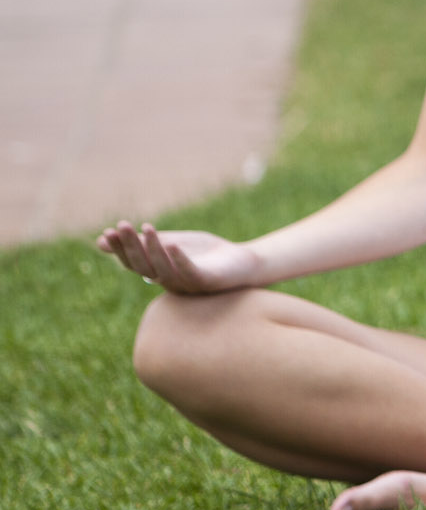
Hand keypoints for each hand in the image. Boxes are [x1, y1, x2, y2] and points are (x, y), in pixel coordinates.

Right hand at [95, 223, 261, 293]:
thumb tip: (99, 241)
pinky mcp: (207, 281)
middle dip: (131, 246)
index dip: (120, 249)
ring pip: (163, 268)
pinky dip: (180, 259)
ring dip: (153, 248)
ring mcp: (186, 283)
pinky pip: (190, 271)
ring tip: (147, 228)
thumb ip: (141, 243)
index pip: (132, 262)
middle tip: (121, 226)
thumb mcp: (168, 244)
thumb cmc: (203, 255)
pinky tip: (172, 244)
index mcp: (157, 272)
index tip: (108, 232)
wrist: (242, 264)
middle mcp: (168, 281)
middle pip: (143, 265)